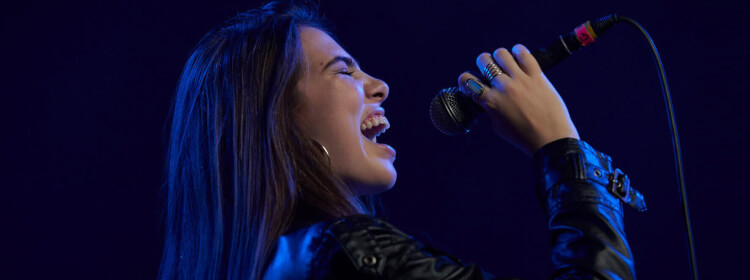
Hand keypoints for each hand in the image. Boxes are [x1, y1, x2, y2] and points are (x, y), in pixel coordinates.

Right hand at [458, 44, 578, 155]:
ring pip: (501, 53)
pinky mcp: (537, 76)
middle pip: (483, 60)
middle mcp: (503, 88)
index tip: (473, 81)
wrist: (551, 140)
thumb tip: (490, 95)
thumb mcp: (499, 126)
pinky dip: (519, 51)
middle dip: (484, 63)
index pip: (467, 80)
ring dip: (500, 57)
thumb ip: (491, 108)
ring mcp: (520, 80)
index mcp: (490, 102)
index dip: (466, 79)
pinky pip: (524, 53)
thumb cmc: (524, 137)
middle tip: (491, 70)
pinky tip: (519, 57)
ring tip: (506, 64)